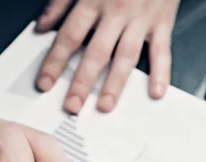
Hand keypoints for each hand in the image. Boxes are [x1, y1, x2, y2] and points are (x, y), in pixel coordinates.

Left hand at [36, 0, 179, 112]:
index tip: (45, 83)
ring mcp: (140, 18)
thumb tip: (42, 26)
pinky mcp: (163, 20)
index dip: (55, 62)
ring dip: (115, 84)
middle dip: (82, 81)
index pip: (69, 37)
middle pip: (96, 52)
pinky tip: (155, 92)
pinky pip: (162, 50)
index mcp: (94, 0)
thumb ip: (61, 2)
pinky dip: (161, 72)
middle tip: (73, 105)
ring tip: (104, 106)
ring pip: (126, 55)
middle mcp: (116, 11)